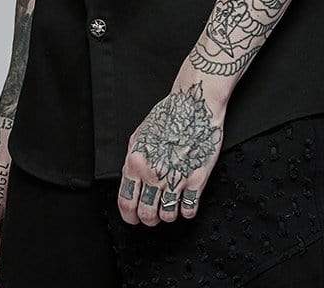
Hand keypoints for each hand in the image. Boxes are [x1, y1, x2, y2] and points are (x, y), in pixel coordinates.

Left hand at [116, 79, 225, 225]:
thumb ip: (133, 160)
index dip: (130, 215)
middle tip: (152, 215)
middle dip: (148, 218)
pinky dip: (187, 211)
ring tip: (170, 207)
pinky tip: (186, 203)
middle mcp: (154, 174)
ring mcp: (176, 178)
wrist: (195, 104)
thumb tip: (130, 180)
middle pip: (146, 213)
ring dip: (168, 215)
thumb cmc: (170, 114)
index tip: (133, 217)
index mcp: (136, 162)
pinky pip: (189, 210)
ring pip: (167, 215)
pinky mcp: (197, 179)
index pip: (126, 202)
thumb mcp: (141, 135)